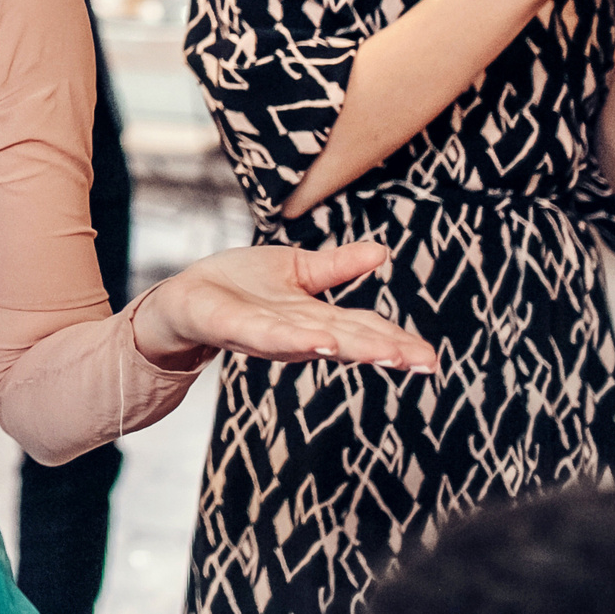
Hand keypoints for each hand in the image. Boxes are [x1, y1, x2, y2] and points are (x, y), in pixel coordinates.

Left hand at [133, 241, 437, 373]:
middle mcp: (296, 331)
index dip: (397, 341)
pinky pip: (268, 335)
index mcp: (314, 317)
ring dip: (350, 349)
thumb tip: (382, 251)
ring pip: (314, 342)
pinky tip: (322, 343)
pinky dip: (296, 339)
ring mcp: (266, 333)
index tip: (431, 356)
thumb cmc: (239, 286)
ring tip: (386, 354)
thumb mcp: (296, 269)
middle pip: (348, 341)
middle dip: (386, 351)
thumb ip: (337, 266)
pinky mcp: (234, 326)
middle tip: (424, 362)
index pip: (363, 329)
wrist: (183, 297)